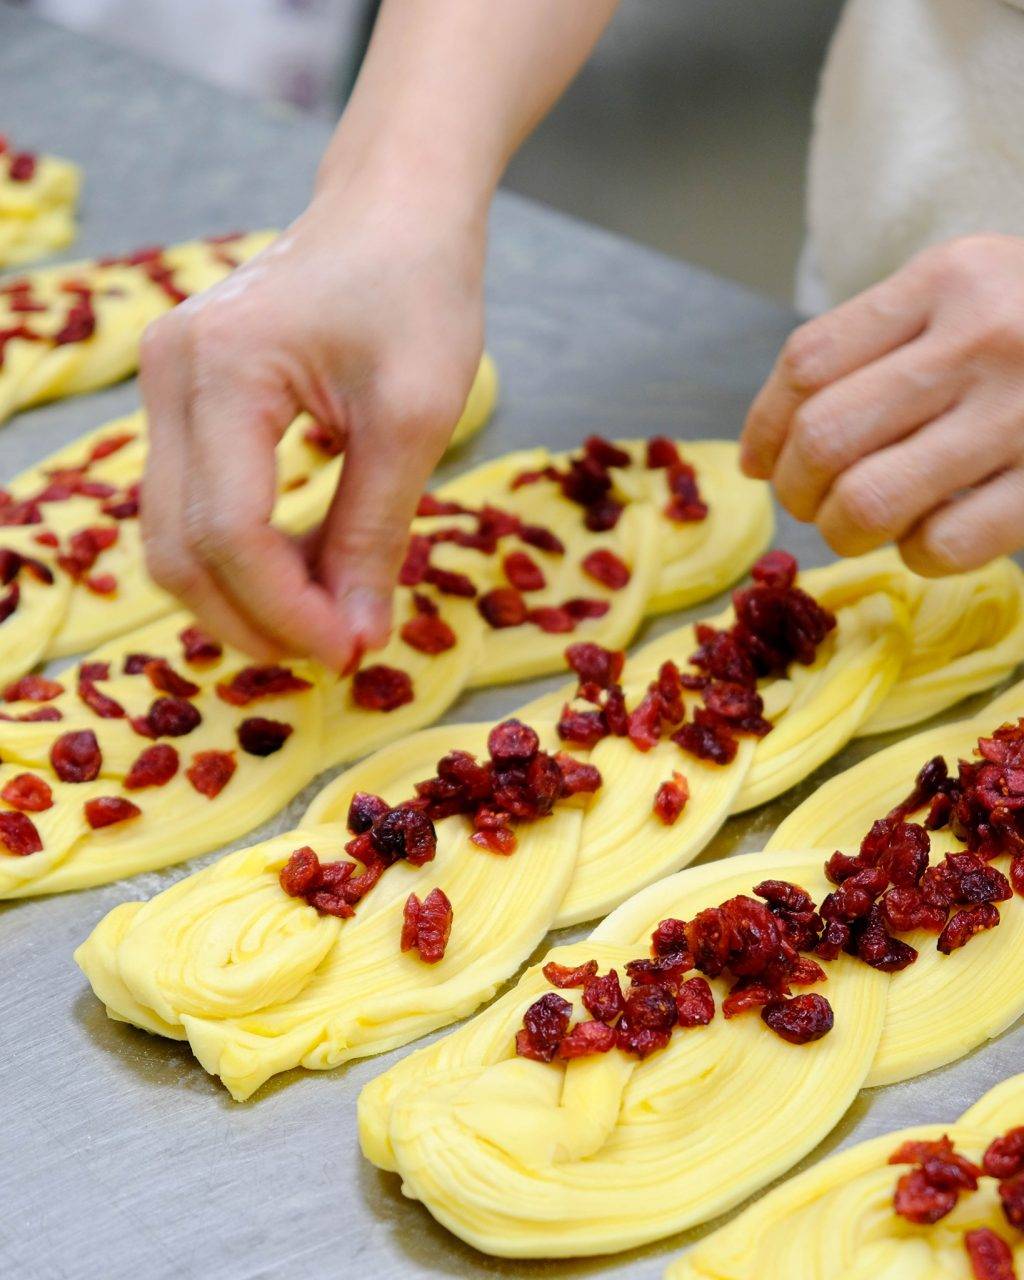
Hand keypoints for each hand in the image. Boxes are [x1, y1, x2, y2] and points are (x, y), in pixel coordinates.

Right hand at [140, 177, 485, 670]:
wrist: (395, 208)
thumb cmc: (418, 290)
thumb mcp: (413, 418)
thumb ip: (376, 533)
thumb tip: (358, 640)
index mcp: (222, 368)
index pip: (228, 531)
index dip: (287, 611)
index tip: (353, 653)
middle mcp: (167, 375)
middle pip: (179, 549)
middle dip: (255, 622)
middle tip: (337, 654)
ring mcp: (162, 385)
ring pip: (173, 539)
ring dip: (244, 599)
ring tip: (327, 622)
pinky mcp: (181, 401)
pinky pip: (192, 506)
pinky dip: (243, 558)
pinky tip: (306, 575)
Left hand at [740, 234, 1023, 575]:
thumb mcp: (968, 292)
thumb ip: (877, 345)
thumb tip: (766, 451)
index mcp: (948, 279)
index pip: (808, 364)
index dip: (763, 428)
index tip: (759, 463)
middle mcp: (985, 338)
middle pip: (825, 439)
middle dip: (796, 490)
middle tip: (811, 502)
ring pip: (868, 502)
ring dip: (842, 531)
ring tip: (859, 524)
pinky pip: (940, 546)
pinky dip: (914, 554)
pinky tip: (930, 534)